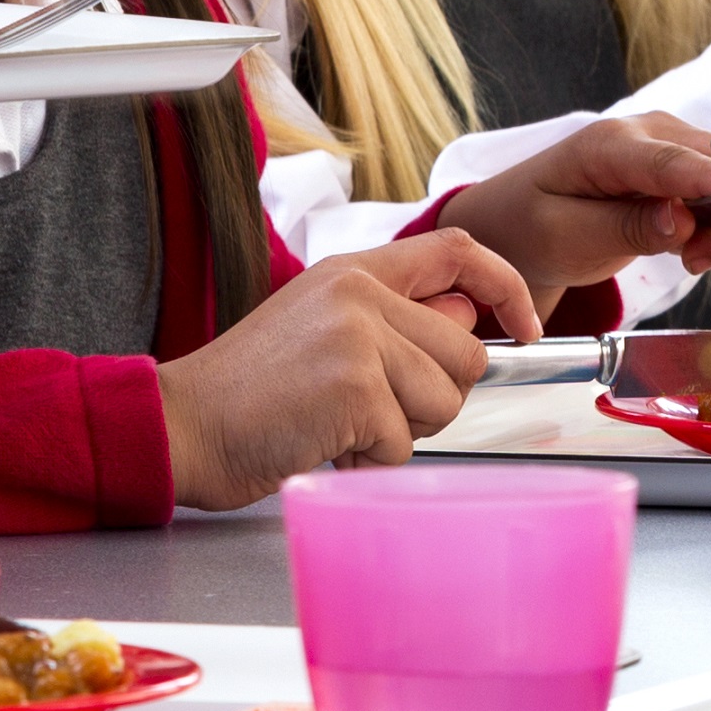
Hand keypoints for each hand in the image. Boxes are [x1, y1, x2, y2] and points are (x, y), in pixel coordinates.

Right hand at [156, 234, 530, 510]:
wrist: (184, 423)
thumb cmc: (248, 391)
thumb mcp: (322, 328)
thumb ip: (394, 318)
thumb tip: (467, 318)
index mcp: (353, 271)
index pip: (458, 250)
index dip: (506, 286)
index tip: (526, 325)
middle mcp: (360, 293)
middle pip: (465, 352)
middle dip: (430, 399)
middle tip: (365, 409)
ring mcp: (357, 337)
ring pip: (443, 402)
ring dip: (398, 433)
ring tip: (336, 425)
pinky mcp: (355, 388)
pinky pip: (404, 443)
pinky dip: (368, 460)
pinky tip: (323, 445)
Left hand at [431, 113, 710, 306]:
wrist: (520, 224)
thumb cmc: (532, 226)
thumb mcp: (564, 238)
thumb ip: (624, 229)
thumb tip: (681, 221)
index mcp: (608, 144)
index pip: (671, 159)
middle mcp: (650, 132)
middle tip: (696, 262)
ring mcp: (674, 147)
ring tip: (692, 259)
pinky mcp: (687, 169)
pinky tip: (693, 251)